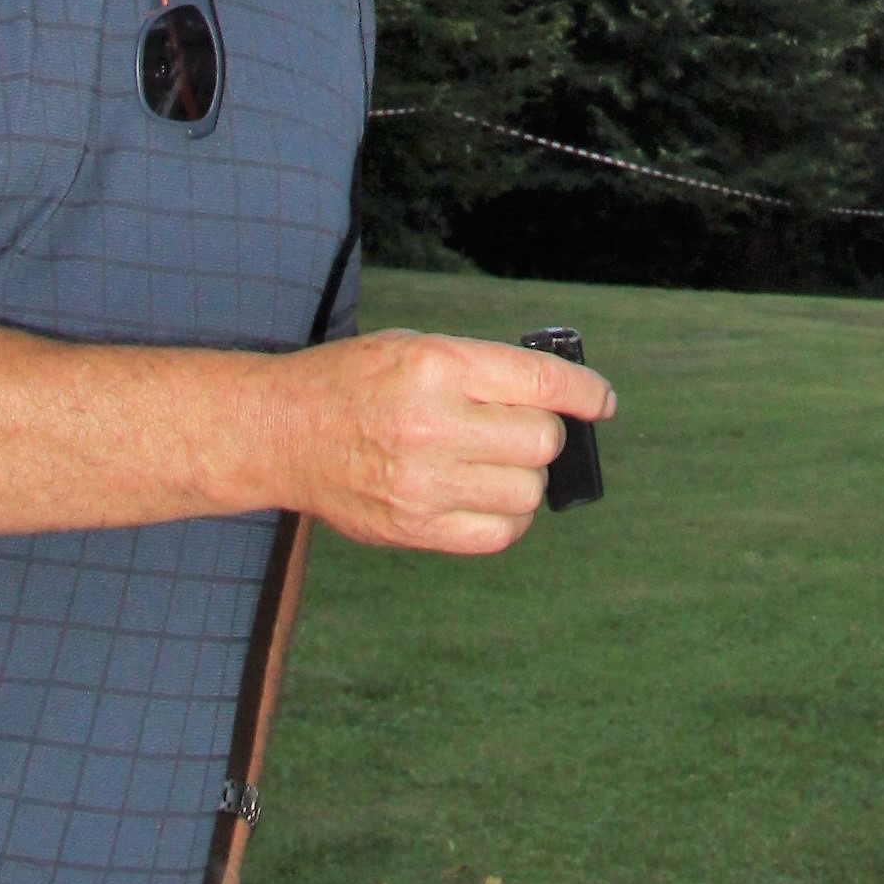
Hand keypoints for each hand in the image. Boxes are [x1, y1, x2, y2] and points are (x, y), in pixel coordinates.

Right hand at [286, 329, 614, 553]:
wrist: (282, 432)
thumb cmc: (355, 382)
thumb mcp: (416, 348)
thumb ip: (484, 371)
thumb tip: (558, 400)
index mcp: (437, 366)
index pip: (541, 381)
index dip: (585, 392)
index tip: (602, 402)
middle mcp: (433, 424)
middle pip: (541, 441)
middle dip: (544, 434)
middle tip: (521, 430)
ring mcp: (423, 483)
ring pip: (527, 492)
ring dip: (526, 478)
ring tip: (498, 464)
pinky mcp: (414, 527)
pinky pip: (498, 535)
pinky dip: (507, 518)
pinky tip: (488, 498)